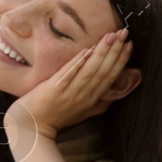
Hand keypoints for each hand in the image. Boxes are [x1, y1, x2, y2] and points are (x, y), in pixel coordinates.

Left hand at [4, 29, 131, 138]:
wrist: (31, 129)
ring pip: (90, 71)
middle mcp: (83, 96)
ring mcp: (69, 93)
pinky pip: (68, 74)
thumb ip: (96, 104)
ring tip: (111, 36)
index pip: (110, 77)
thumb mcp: (80, 113)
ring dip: (101, 52)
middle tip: (124, 32)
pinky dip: (78, 62)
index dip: (121, 60)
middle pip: (104, 71)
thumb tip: (112, 95)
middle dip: (116, 51)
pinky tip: (87, 50)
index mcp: (91, 100)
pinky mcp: (54, 90)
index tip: (130, 44)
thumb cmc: (54, 118)